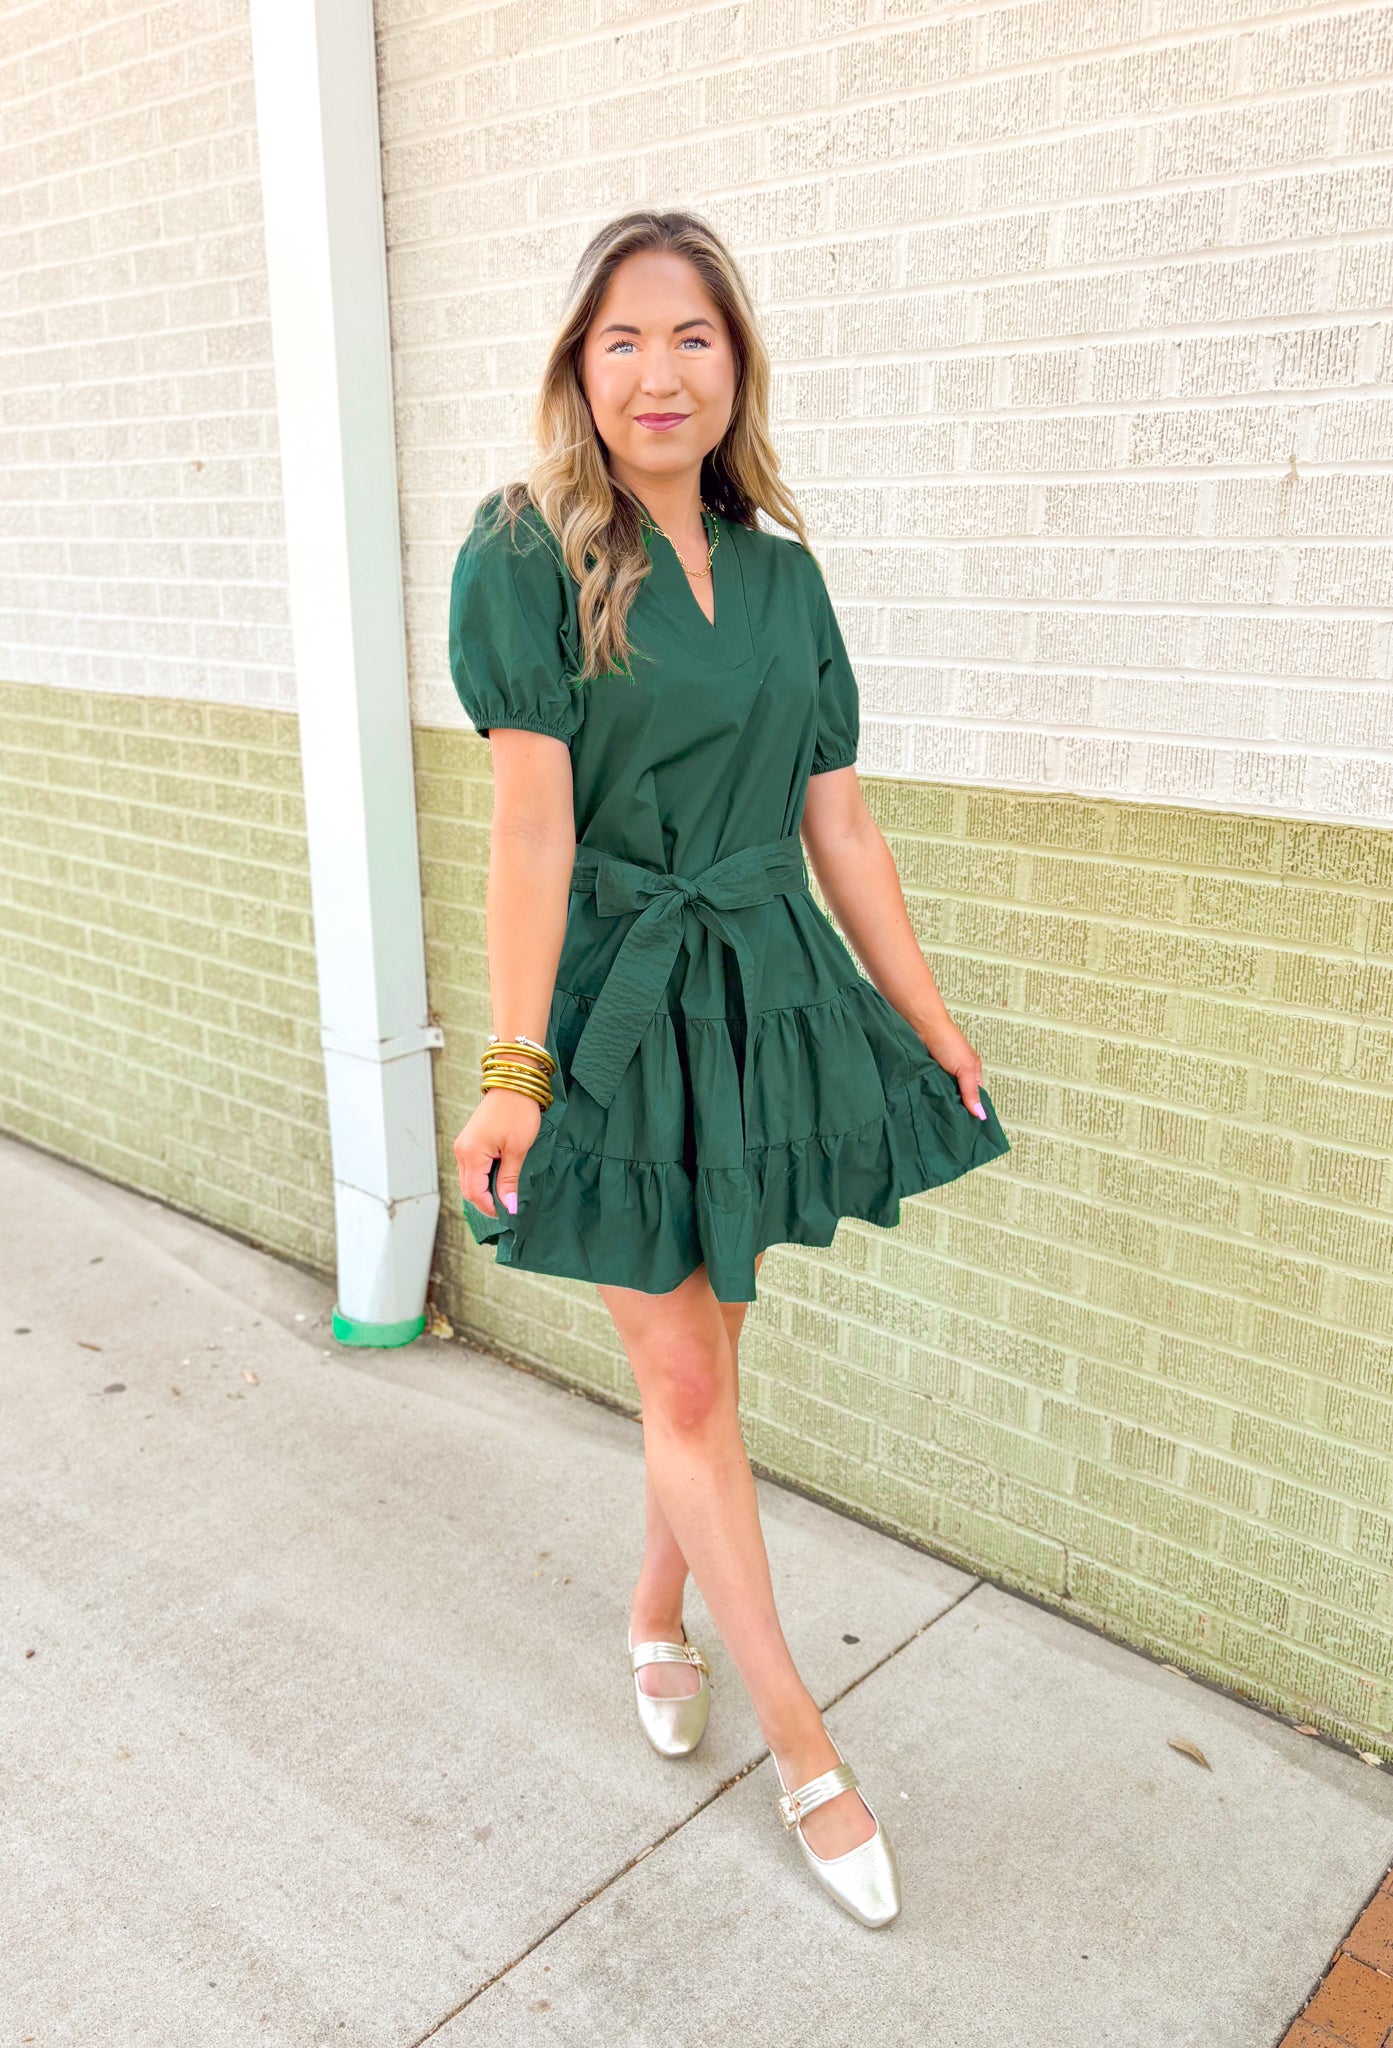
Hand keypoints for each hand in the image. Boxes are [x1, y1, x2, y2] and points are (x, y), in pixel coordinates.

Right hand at [454, 1087, 542, 1216]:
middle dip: (486, 1201)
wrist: (514, 1083)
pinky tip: (500, 1179)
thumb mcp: (518, 1149)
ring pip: (469, 1179)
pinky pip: (471, 1168)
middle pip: (468, 1189)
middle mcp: (461, 1151)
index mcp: (471, 1154)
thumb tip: (508, 1205)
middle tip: (509, 1206)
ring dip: (485, 1190)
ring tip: (506, 1194)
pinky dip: (483, 1178)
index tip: (509, 1213)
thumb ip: (509, 1179)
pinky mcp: (469, 1142)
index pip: (475, 1193)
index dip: (490, 1207)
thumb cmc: (518, 1112)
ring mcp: (463, 1146)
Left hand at [915, 1014, 989, 1120]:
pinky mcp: (927, 1074)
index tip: (968, 1128)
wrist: (921, 1025)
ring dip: (940, 1103)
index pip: (975, 1098)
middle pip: (959, 1099)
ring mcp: (941, 1075)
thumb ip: (971, 1092)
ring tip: (937, 1119)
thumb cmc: (947, 1040)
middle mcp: (957, 1075)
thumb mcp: (964, 1069)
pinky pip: (930, 1090)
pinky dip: (929, 1096)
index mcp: (972, 1073)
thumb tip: (981, 1115)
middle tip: (950, 1127)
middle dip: (955, 1110)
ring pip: (943, 1096)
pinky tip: (926, 1105)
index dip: (972, 1111)